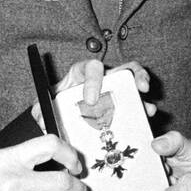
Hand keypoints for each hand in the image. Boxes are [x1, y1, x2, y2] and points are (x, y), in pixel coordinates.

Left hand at [33, 58, 155, 126]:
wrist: (60, 123)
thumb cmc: (53, 112)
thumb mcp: (45, 111)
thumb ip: (42, 113)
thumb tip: (42, 119)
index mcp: (80, 76)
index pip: (88, 68)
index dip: (93, 80)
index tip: (91, 100)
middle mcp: (101, 79)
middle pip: (120, 67)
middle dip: (133, 74)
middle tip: (140, 88)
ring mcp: (115, 90)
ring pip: (134, 80)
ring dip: (143, 89)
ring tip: (148, 106)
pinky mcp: (124, 104)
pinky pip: (137, 101)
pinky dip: (144, 107)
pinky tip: (147, 117)